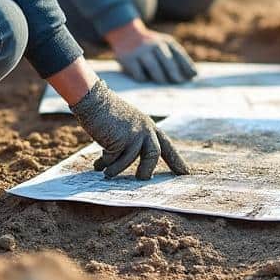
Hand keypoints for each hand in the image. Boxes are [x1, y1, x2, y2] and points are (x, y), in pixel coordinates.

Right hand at [69, 79, 189, 178]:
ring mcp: (134, 134)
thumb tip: (126, 163)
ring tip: (106, 174)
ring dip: (116, 170)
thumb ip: (132, 140)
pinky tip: (97, 163)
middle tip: (139, 180)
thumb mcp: (125, 125)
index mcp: (148, 126)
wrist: (93, 100)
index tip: (185, 173)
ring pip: (130, 160)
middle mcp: (145, 129)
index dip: (176, 161)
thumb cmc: (106, 113)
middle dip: (146, 171)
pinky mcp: (121, 139)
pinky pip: (113, 159)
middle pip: (154, 154)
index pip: (166, 145)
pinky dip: (104, 163)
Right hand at [105, 20, 197, 83]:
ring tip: (164, 83)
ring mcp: (141, 51)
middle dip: (175, 74)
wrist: (126, 33)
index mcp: (166, 42)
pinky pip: (139, 73)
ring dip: (160, 78)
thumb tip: (194, 75)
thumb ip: (176, 58)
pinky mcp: (129, 58)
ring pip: (154, 68)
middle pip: (168, 61)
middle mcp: (154, 44)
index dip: (187, 66)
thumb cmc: (150, 44)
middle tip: (179, 82)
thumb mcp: (164, 45)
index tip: (194, 76)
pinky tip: (145, 80)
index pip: (179, 54)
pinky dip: (144, 79)